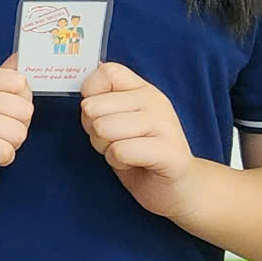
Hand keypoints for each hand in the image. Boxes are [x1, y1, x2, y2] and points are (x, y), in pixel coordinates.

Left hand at [80, 62, 212, 220]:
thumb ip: (102, 102)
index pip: (106, 72)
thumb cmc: (140, 155)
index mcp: (142, 90)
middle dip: (94, 131)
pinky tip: (134, 163)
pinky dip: (117, 162)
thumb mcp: (117, 121)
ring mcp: (165, 124)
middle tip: (115, 141)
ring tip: (125, 153)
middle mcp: (155, 101)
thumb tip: (81, 81)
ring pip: (104, 128)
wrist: (180, 188)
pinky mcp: (169, 151)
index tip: (100, 114)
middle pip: (94, 106)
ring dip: (105, 148)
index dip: (90, 95)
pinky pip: (120, 150)